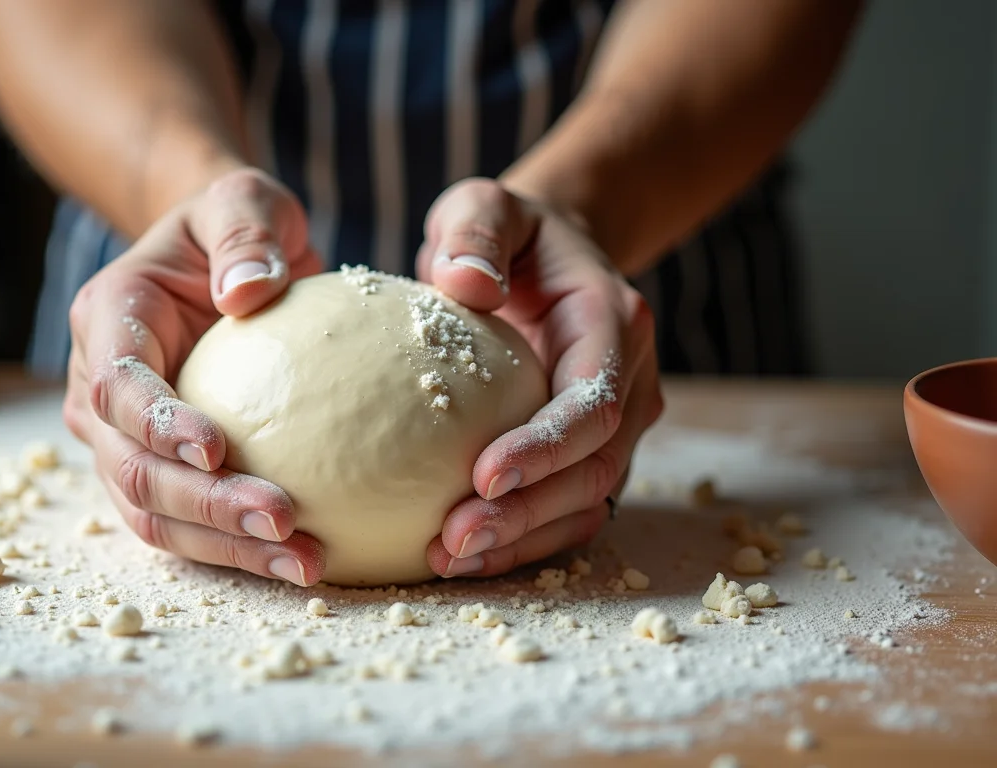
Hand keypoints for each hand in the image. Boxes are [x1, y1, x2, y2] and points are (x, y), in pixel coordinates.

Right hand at [63, 168, 325, 585]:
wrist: (220, 263)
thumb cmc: (234, 227)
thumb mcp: (244, 199)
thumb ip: (245, 231)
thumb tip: (249, 292)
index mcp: (107, 320)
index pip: (116, 385)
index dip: (158, 423)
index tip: (219, 450)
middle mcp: (96, 389)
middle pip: (132, 468)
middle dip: (205, 505)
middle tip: (285, 521)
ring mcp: (120, 441)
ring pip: (153, 515)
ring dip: (224, 547)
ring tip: (305, 562)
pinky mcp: (159, 473)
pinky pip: (187, 528)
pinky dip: (236, 551)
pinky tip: (300, 561)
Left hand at [417, 178, 662, 577]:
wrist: (546, 259)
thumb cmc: (509, 234)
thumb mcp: (486, 206)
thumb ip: (476, 232)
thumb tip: (465, 285)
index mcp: (613, 324)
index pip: (594, 401)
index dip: (547, 447)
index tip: (483, 477)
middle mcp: (631, 382)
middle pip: (594, 469)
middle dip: (528, 513)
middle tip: (453, 539)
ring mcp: (617, 426)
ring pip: (587, 503)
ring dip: (523, 540)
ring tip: (449, 560)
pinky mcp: (588, 455)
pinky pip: (567, 511)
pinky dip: (523, 542)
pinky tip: (463, 558)